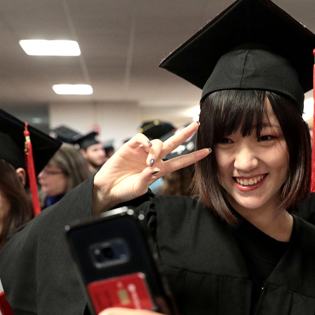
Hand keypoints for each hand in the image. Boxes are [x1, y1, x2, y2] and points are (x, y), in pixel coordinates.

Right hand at [92, 122, 210, 212]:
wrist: (107, 188)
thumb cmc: (125, 190)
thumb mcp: (139, 188)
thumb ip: (147, 179)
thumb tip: (154, 168)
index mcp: (161, 170)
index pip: (181, 161)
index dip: (194, 157)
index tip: (207, 151)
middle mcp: (154, 158)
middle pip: (173, 144)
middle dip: (185, 134)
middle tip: (196, 124)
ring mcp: (143, 151)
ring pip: (157, 142)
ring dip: (156, 149)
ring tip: (149, 162)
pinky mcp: (130, 146)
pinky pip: (141, 138)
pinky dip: (144, 140)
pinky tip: (144, 147)